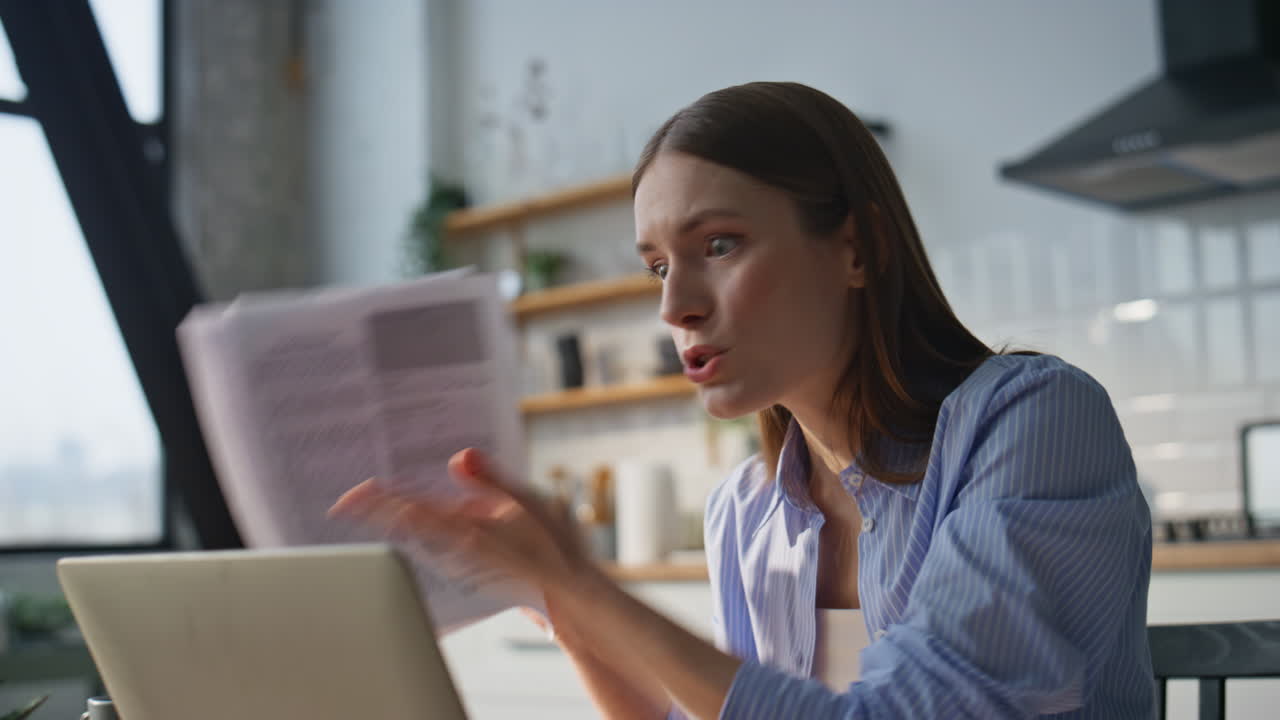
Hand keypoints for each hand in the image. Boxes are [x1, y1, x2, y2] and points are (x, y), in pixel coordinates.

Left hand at [328, 448, 597, 596]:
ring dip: (392, 523)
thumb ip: (490, 479)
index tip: (351, 499)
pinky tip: (407, 526)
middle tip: (345, 503)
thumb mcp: (526, 503)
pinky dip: (415, 535)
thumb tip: (460, 456)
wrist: (566, 596)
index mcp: (466, 530)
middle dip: (376, 512)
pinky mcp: (467, 568)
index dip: (380, 503)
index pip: (413, 510)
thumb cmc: (551, 550)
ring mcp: (459, 562)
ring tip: (366, 509)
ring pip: (416, 538)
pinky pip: (433, 548)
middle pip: (406, 525)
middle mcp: (455, 549)